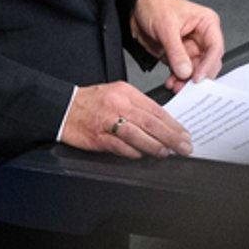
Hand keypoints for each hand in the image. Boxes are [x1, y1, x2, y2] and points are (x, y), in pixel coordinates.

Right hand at [61, 82, 192, 158]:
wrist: (64, 108)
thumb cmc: (91, 103)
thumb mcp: (117, 95)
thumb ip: (138, 107)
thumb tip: (162, 124)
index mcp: (126, 92)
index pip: (156, 109)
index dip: (173, 124)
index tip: (185, 133)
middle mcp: (118, 104)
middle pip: (151, 122)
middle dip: (171, 136)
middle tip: (184, 146)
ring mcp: (107, 121)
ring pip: (138, 134)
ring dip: (155, 146)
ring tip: (167, 153)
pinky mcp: (98, 137)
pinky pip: (120, 147)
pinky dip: (134, 153)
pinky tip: (143, 156)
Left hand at [130, 0, 223, 91]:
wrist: (136, 7)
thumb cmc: (155, 5)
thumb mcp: (166, 27)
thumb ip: (176, 51)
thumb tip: (185, 71)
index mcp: (206, 23)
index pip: (215, 47)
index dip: (208, 65)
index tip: (197, 77)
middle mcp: (201, 37)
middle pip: (208, 62)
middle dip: (197, 76)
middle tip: (186, 86)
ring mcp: (190, 47)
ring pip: (195, 70)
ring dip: (186, 80)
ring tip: (175, 85)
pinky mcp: (179, 56)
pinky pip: (183, 72)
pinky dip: (178, 79)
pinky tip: (171, 82)